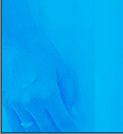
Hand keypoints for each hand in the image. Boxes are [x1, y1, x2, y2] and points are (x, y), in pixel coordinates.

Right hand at [2, 0, 78, 132]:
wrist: (17, 39)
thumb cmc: (39, 49)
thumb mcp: (61, 68)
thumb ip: (69, 91)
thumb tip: (72, 110)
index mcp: (48, 93)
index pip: (63, 121)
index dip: (70, 129)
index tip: (74, 130)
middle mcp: (32, 102)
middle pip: (48, 129)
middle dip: (57, 130)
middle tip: (63, 129)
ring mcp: (18, 104)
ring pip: (32, 130)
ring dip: (42, 130)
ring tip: (50, 128)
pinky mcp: (7, 102)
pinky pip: (16, 125)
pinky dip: (25, 130)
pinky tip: (33, 128)